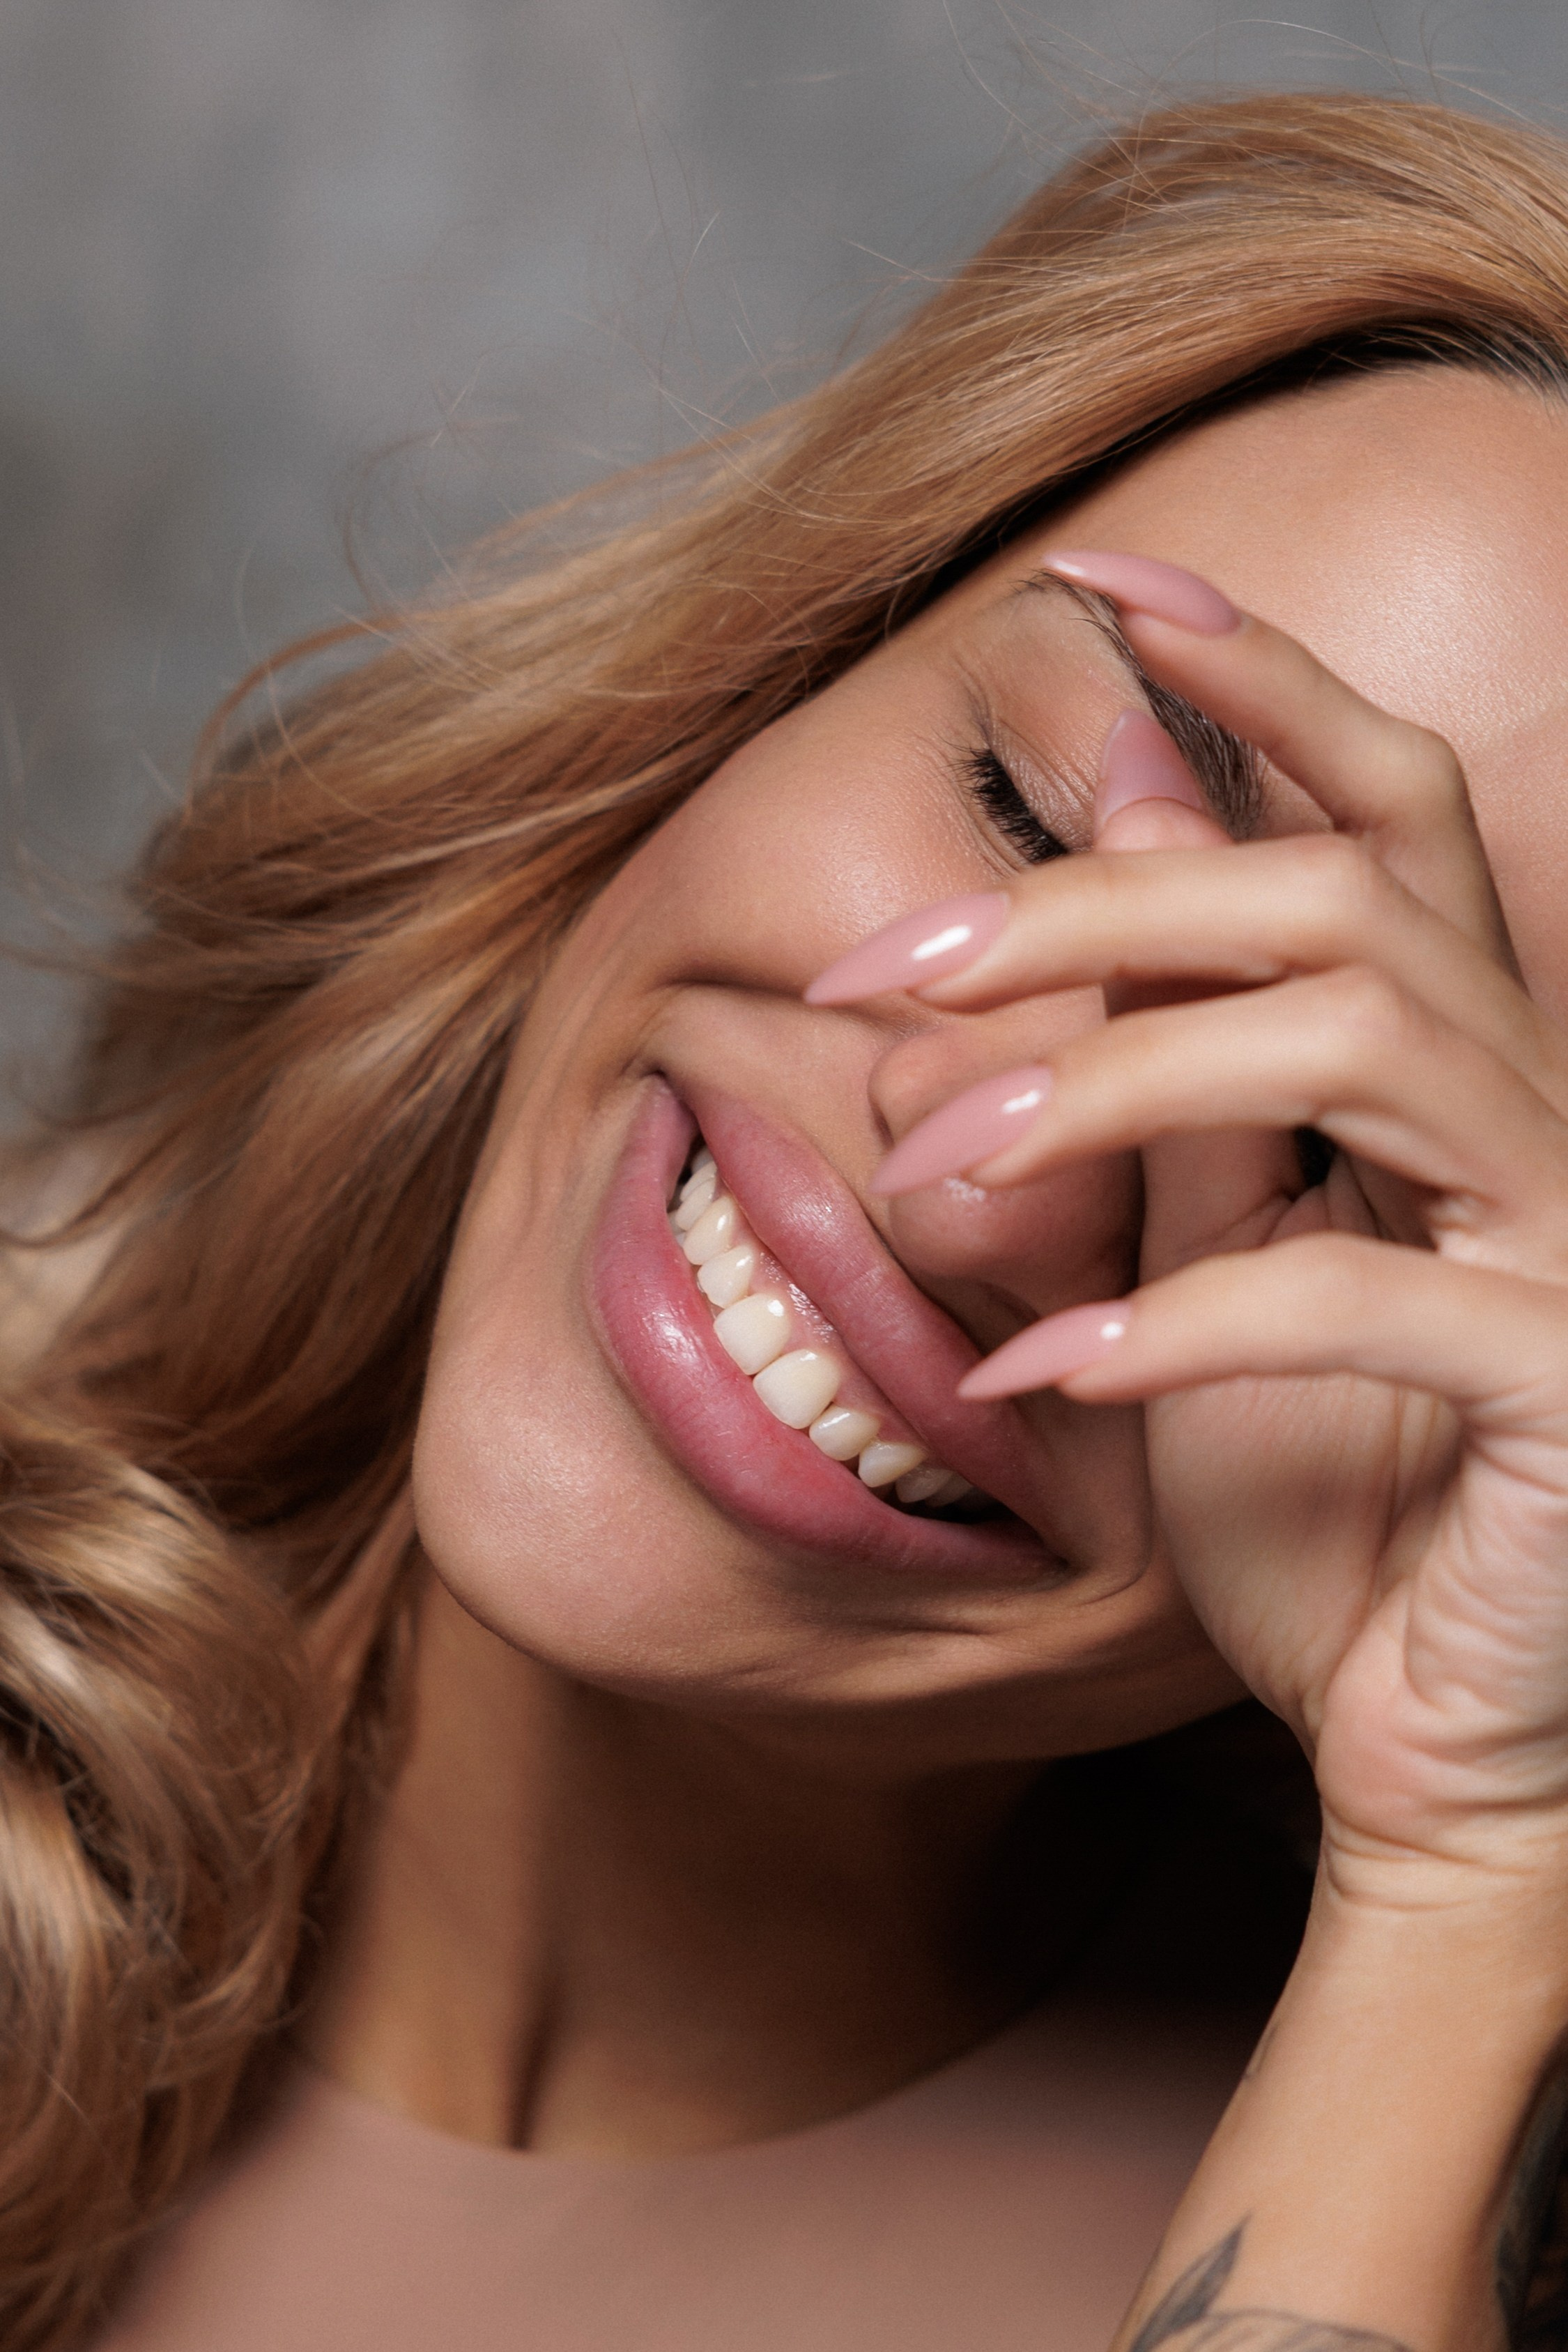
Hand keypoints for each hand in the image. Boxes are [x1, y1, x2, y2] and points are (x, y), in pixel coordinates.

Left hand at [826, 568, 1567, 1897]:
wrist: (1438, 1756)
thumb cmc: (1329, 1522)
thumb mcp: (1218, 1282)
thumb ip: (1180, 1117)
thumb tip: (1057, 942)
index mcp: (1466, 1072)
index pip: (1388, 806)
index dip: (1260, 673)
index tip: (1092, 588)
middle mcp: (1550, 1115)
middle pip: (1348, 887)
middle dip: (1099, 894)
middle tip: (881, 971)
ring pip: (1364, 1028)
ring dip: (1117, 1075)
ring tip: (936, 1161)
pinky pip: (1363, 1291)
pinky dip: (1171, 1318)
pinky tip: (1031, 1377)